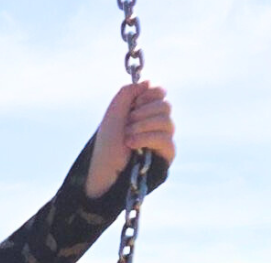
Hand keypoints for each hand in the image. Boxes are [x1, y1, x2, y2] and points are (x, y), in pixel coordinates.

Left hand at [85, 81, 174, 199]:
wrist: (103, 172)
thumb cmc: (107, 145)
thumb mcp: (113, 113)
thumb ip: (128, 93)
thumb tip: (148, 82)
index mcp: (145, 111)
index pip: (160, 93)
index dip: (149, 95)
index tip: (134, 104)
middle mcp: (157, 123)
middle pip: (165, 106)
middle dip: (143, 113)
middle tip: (127, 124)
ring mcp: (163, 139)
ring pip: (167, 122)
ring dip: (143, 126)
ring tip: (127, 137)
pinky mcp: (167, 154)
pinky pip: (166, 139)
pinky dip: (147, 138)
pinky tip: (132, 144)